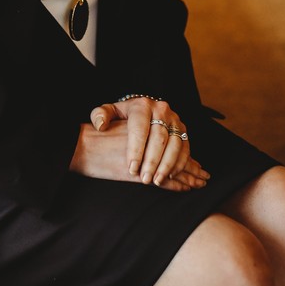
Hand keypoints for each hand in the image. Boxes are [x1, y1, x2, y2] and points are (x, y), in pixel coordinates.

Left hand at [69, 98, 209, 190]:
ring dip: (167, 165)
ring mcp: (175, 119)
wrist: (142, 110)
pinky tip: (169, 175)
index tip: (131, 168)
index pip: (140, 128)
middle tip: (144, 178)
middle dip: (152, 161)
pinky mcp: (183, 130)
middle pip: (159, 137)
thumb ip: (99, 116)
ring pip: (175, 144)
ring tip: (156, 180)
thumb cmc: (122, 116)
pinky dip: (179, 163)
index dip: (136, 150)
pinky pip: (185, 148)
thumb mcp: (108, 112)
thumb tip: (101, 125)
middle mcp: (161, 109)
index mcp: (141, 105)